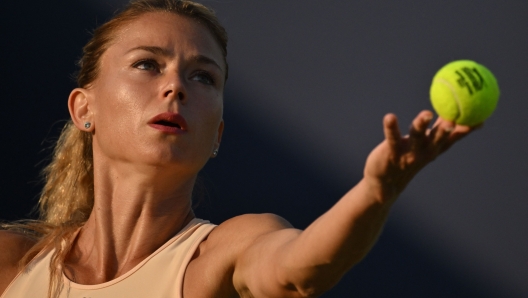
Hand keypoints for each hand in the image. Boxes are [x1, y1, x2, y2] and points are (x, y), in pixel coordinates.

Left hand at [363, 110, 478, 202]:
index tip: (480, 119)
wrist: (386, 183)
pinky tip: (390, 117)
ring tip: (426, 114)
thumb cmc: (409, 158)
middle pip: (438, 139)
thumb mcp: (428, 145)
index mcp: (435, 148)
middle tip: (453, 121)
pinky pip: (392, 137)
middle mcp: (425, 151)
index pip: (454, 138)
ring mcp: (409, 152)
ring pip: (417, 136)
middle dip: (446, 130)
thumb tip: (457, 115)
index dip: (466, 129)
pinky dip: (391, 127)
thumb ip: (440, 129)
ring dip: (422, 125)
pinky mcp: (392, 151)